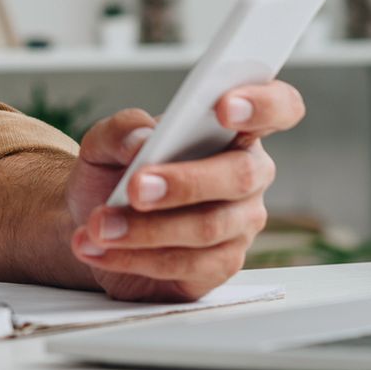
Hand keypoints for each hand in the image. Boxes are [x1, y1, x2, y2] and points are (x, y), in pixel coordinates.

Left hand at [63, 81, 305, 301]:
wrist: (92, 225)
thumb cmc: (113, 174)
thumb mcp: (104, 143)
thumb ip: (120, 130)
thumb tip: (141, 139)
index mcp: (232, 129)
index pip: (278, 107)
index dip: (263, 103)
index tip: (225, 107)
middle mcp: (247, 174)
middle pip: (241, 175)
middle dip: (184, 182)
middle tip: (135, 187)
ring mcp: (239, 224)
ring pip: (209, 226)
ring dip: (146, 228)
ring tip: (100, 225)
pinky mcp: (220, 266)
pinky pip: (188, 265)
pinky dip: (137, 257)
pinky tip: (104, 248)